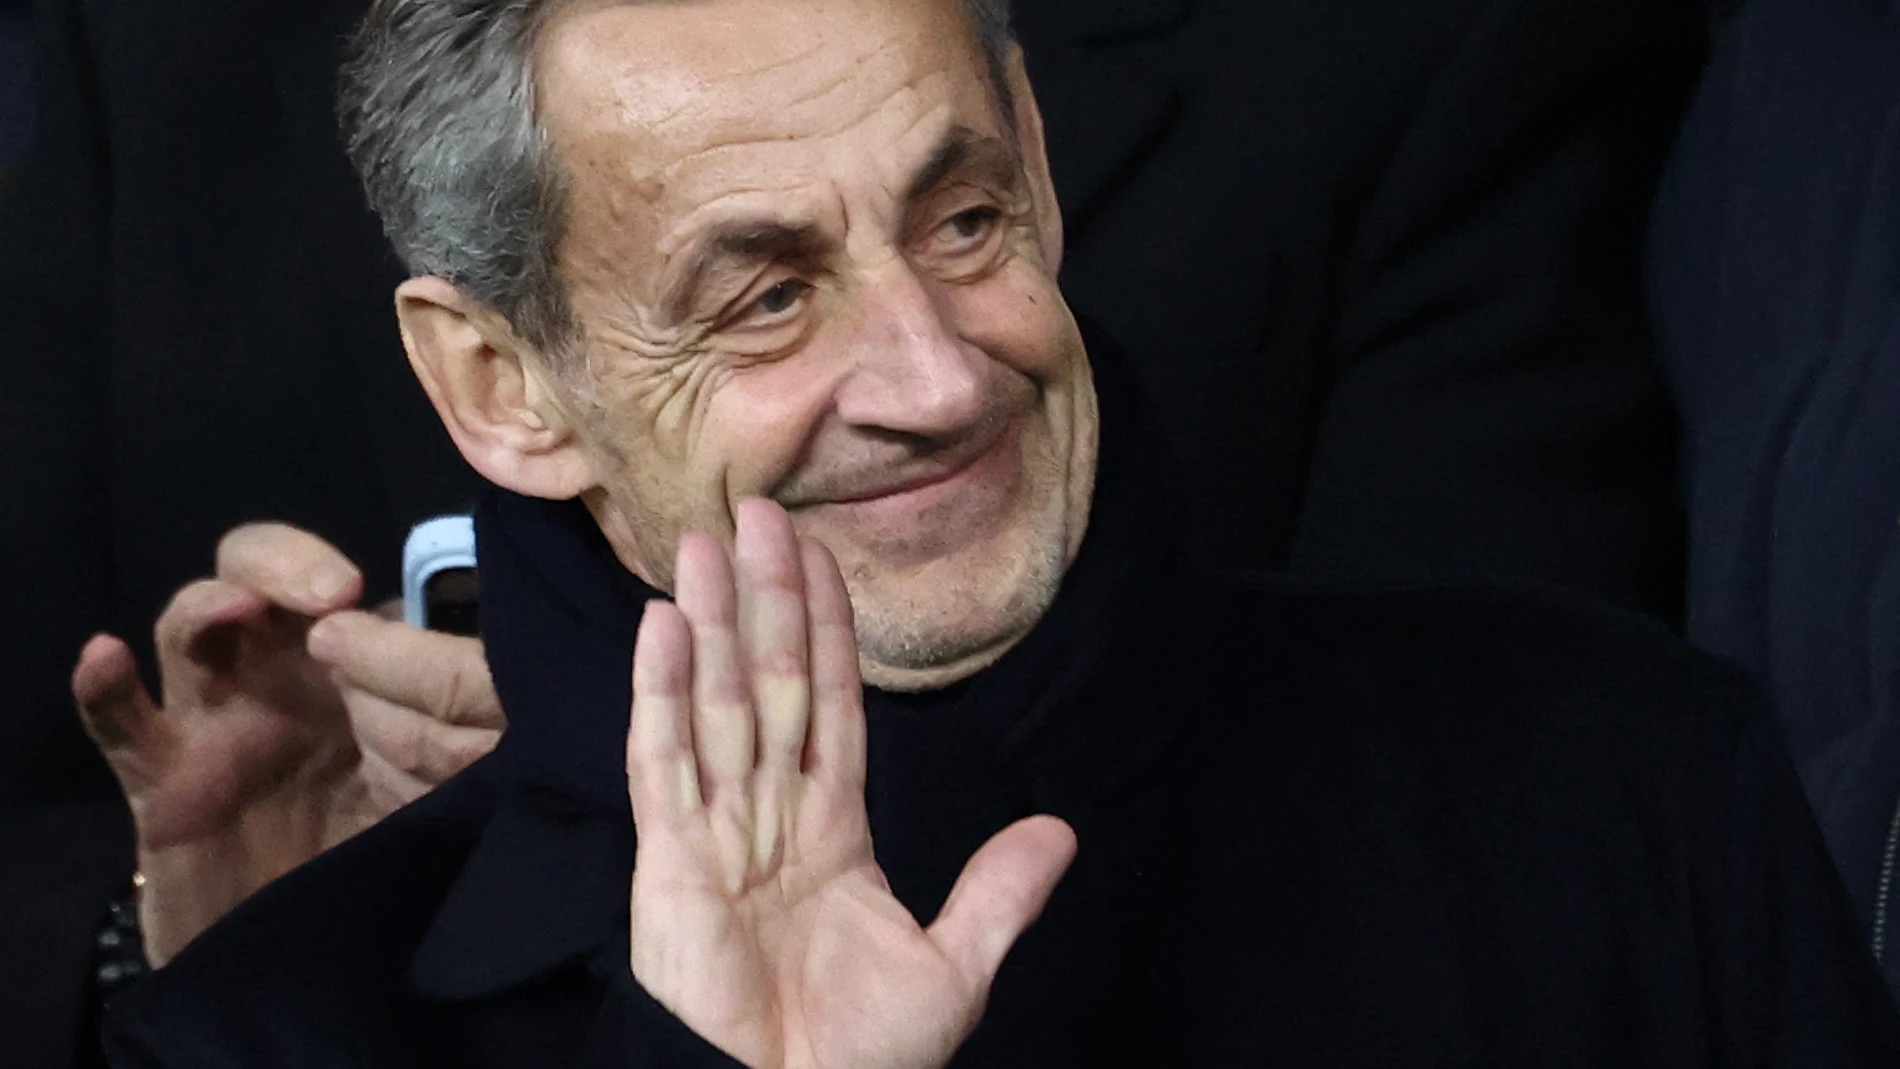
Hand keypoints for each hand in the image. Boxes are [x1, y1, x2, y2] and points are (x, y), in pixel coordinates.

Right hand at [71, 523, 502, 963]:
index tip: (408, 614)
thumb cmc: (392, 851)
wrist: (323, 957)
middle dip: (289, 564)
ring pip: (190, 627)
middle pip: (263, 576)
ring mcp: (216, 721)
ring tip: (240, 607)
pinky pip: (119, 723)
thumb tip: (471, 656)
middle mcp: (282, 675)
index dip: (376, 594)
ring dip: (210, 605)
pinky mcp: (162, 780)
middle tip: (334, 591)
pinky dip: (104, 688)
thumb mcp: (445, 785)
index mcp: (355, 665)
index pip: (352, 589)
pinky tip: (105, 656)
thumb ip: (458, 726)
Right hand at [625, 499, 1076, 1068]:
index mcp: (834, 830)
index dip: (828, 631)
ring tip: (707, 540)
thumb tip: (1062, 833)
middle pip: (768, 682)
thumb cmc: (858, 1058)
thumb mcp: (951, 968)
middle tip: (758, 511)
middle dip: (766, 599)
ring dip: (714, 620)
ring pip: (716, 702)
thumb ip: (999, 893)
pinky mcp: (669, 862)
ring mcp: (717, 832)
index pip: (831, 705)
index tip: (823, 559)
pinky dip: (660, 692)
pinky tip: (664, 625)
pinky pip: (665, 761)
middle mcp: (770, 815)